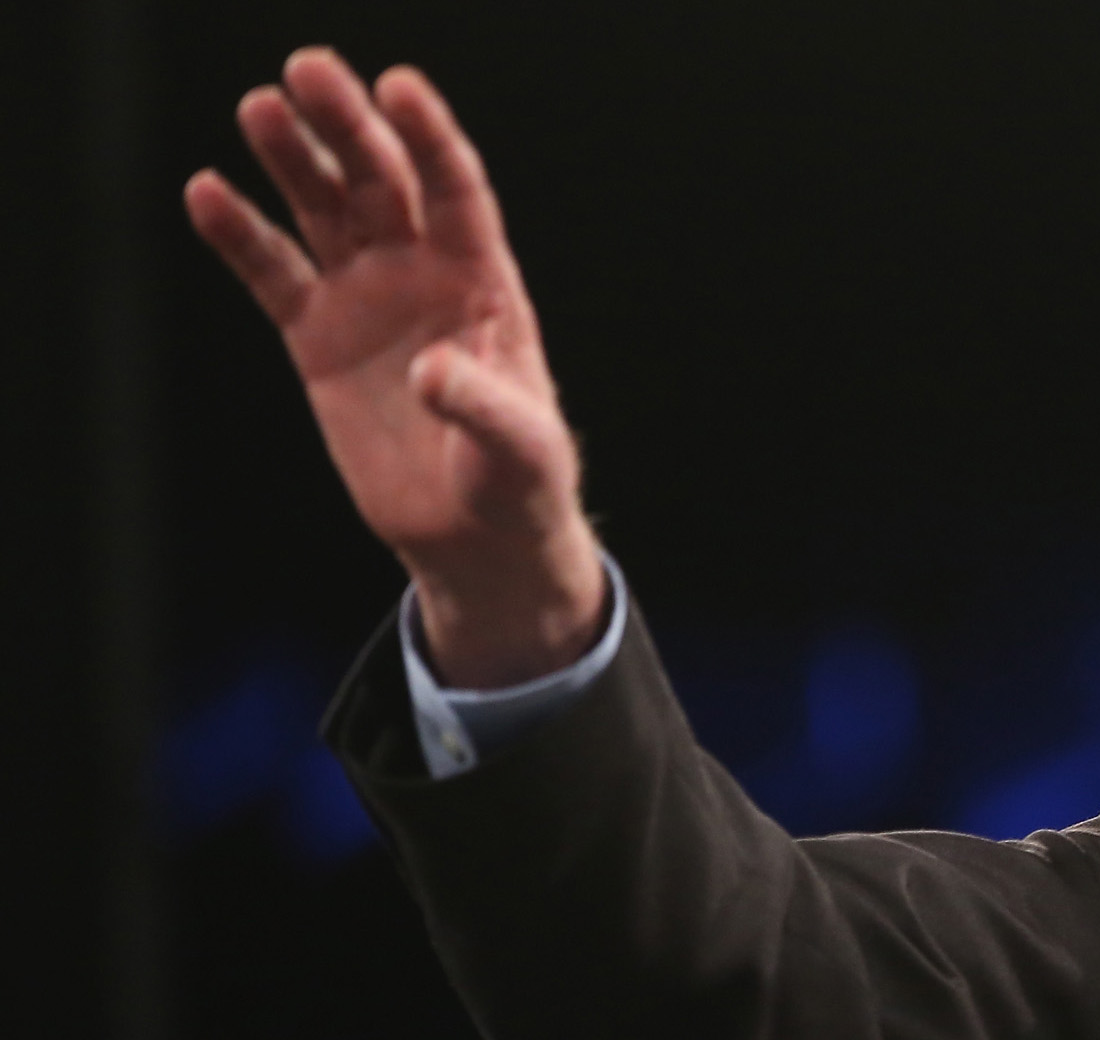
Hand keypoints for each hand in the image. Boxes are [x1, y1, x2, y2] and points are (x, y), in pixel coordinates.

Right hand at [185, 47, 604, 686]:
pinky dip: (240, 235)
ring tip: (259, 108)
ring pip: (323, 211)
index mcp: (484, 284)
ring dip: (292, 160)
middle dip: (347, 126)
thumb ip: (481, 404)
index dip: (430, 139)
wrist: (475, 535)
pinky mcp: (318, 338)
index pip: (456, 193)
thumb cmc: (518, 482)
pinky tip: (207, 192)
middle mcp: (422, 275)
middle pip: (381, 182)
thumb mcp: (518, 447)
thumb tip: (431, 370)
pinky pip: (272, 273)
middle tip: (306, 70)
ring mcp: (367, 300)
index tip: (399, 87)